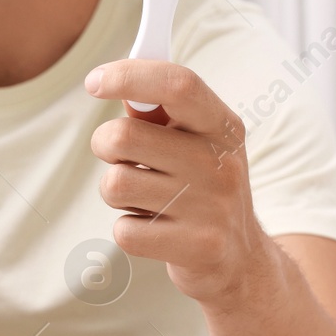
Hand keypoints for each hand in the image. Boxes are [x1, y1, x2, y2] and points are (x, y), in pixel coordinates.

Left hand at [85, 59, 275, 302]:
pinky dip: (128, 230)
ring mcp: (211, 207)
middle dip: (105, 145)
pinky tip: (154, 228)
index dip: (129, 75)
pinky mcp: (197, 248)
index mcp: (222, 127)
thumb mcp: (194, 142)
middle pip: (124, 137)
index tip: (94, 80)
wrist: (242, 259)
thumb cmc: (203, 188)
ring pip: (115, 185)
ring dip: (116, 192)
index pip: (177, 85)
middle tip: (119, 156)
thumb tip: (111, 80)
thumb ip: (156, 112)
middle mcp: (220, 164)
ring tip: (143, 198)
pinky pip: (124, 231)